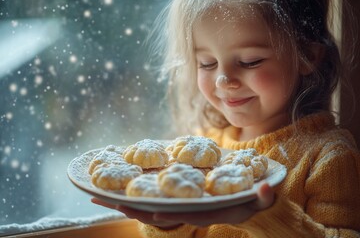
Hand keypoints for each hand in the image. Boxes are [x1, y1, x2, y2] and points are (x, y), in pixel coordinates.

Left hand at [91, 182, 274, 227]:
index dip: (161, 213)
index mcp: (204, 212)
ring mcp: (180, 207)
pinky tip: (122, 186)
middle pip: (155, 213)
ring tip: (100, 195)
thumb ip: (264, 195)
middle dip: (131, 208)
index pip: (180, 214)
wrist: (245, 207)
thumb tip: (265, 187)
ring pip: (150, 207)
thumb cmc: (252, 203)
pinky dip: (137, 194)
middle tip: (103, 200)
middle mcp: (188, 212)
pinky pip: (154, 198)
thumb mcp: (261, 199)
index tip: (141, 209)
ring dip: (127, 202)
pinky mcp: (177, 199)